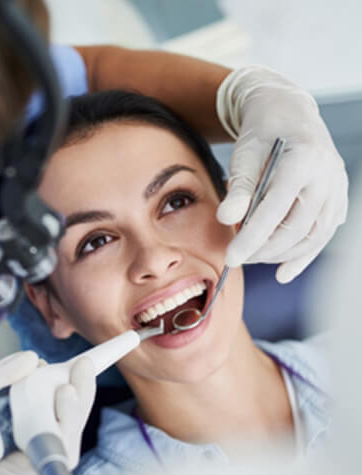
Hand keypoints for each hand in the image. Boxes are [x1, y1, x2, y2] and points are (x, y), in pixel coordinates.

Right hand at [0, 352, 95, 474]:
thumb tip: (31, 359)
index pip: (51, 451)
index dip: (65, 417)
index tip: (67, 388)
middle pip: (67, 444)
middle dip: (77, 401)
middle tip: (82, 366)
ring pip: (66, 442)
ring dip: (71, 407)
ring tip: (74, 373)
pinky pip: (58, 444)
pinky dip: (60, 416)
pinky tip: (62, 393)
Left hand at [216, 66, 347, 282]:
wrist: (289, 113)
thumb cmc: (263, 132)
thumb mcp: (244, 154)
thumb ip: (239, 187)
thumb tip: (227, 220)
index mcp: (303, 160)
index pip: (275, 210)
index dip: (252, 238)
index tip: (230, 258)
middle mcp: (327, 176)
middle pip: (297, 228)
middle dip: (264, 250)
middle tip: (238, 257)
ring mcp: (337, 188)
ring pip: (313, 236)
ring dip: (281, 255)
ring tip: (253, 258)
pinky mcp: (338, 199)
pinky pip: (322, 235)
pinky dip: (303, 256)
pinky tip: (283, 272)